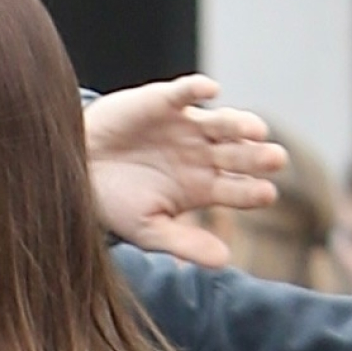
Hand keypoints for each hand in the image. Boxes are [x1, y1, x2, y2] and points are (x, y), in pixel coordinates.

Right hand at [85, 73, 288, 267]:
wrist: (75, 173)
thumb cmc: (114, 204)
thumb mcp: (149, 230)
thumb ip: (186, 243)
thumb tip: (224, 261)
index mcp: (203, 187)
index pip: (238, 189)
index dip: (253, 191)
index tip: (267, 194)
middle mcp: (202, 155)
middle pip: (239, 155)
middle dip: (257, 157)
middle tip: (276, 159)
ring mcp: (185, 127)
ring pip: (222, 123)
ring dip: (240, 125)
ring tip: (256, 131)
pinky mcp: (163, 102)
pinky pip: (184, 93)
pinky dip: (197, 89)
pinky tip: (211, 90)